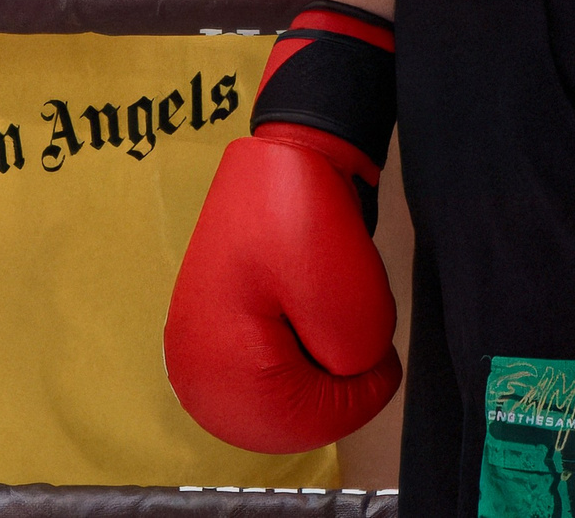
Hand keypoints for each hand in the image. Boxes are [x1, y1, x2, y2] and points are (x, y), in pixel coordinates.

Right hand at [165, 3, 402, 451]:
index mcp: (220, 365)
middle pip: (288, 416)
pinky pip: (265, 369)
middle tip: (353, 332)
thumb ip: (353, 370)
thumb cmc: (304, 216)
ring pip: (280, 393)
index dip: (360, 393)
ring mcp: (197, 347)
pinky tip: (303, 308)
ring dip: (314, 365)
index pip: (306, 422)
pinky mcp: (211, 330)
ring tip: (322, 309)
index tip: (380, 354)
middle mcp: (194, 366)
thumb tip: (348, 377)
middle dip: (332, 380)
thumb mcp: (352, 307)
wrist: (282, 152)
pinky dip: (295, 350)